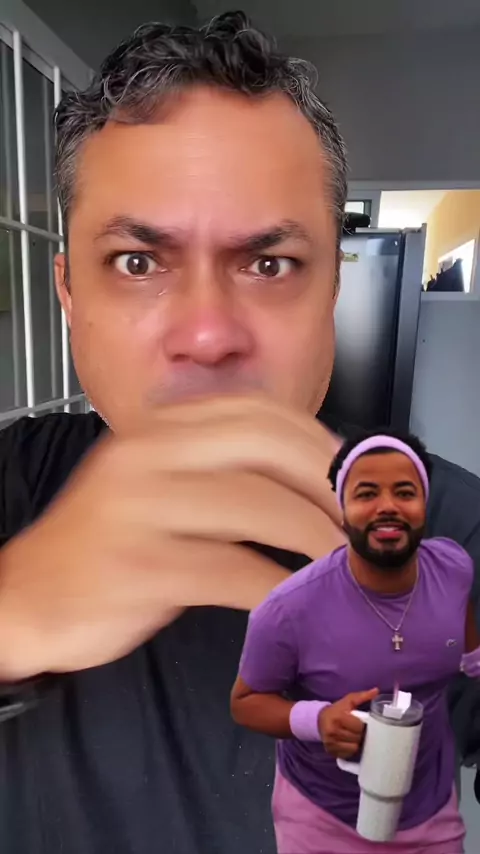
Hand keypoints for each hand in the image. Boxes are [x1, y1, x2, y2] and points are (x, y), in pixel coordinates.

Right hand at [0, 394, 344, 678]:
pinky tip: (298, 599)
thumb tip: (312, 485)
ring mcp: (139, 507)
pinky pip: (229, 571)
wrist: (27, 595)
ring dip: (316, 537)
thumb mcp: (159, 488)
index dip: (318, 439)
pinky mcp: (137, 566)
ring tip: (347, 561)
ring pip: (255, 506)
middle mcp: (147, 454)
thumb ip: (222, 473)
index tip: (352, 474)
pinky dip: (277, 587)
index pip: (256, 411)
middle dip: (328, 480)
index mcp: (157, 430)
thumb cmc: (108, 543)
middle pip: (264, 444)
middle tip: (362, 517)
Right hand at [319, 688, 378, 758]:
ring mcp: (331, 743)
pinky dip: (350, 749)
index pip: (359, 727)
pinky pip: (348, 754)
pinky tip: (348, 742)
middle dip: (360, 734)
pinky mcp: (330, 751)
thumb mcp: (348, 701)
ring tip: (353, 736)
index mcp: (338, 717)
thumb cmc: (337, 710)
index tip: (360, 723)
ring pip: (354, 747)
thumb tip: (376, 691)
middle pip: (357, 738)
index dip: (362, 725)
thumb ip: (362, 696)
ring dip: (356, 742)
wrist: (319, 719)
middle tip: (357, 730)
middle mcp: (333, 731)